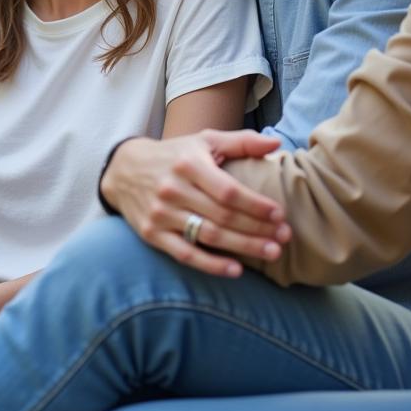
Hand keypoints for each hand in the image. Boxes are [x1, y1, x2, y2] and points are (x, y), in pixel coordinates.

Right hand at [101, 130, 291, 275]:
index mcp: (188, 164)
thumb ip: (241, 142)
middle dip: (257, 229)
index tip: (280, 214)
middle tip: (285, 237)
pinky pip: (185, 254)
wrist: (125, 168)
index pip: (228, 190)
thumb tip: (276, 142)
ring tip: (272, 252)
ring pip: (208, 236)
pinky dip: (211, 265)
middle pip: (223, 216)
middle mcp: (173, 189)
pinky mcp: (152, 234)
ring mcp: (161, 213)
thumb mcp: (204, 140)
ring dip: (244, 248)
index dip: (256, 205)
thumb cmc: (175, 155)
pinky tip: (236, 270)